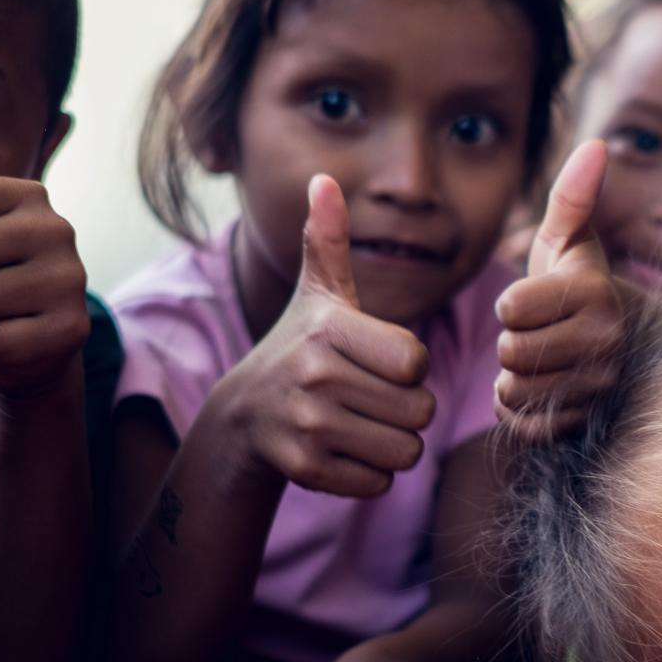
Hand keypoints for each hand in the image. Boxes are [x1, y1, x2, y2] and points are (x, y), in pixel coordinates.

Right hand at [212, 175, 435, 495]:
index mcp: (329, 329)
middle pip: (418, 410)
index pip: (415, 361)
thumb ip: (328, 239)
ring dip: (392, 443)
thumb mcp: (315, 294)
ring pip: (405, 450)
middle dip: (405, 409)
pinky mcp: (306, 470)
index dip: (407, 366)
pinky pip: (379, 483)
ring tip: (359, 424)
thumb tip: (324, 179)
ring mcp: (308, 426)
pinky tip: (342, 451)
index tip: (377, 361)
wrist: (243, 417)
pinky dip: (370, 474)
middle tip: (370, 398)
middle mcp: (315, 375)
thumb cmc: (298, 348)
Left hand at [495, 140, 630, 441]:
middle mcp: (606, 345)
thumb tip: (597, 143)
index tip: (532, 301)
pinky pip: (525, 426)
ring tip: (537, 360)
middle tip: (536, 333)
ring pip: (515, 391)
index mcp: (596, 294)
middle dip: (511, 342)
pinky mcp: (587, 424)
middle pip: (511, 352)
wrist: (625, 348)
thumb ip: (572, 196)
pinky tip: (538, 389)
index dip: (512, 304)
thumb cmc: (582, 285)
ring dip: (511, 378)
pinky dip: (519, 411)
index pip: (513, 307)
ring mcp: (599, 390)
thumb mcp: (571, 240)